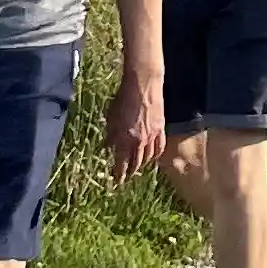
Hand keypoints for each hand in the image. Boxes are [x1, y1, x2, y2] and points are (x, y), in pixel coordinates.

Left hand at [105, 68, 164, 183]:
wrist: (143, 85)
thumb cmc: (123, 99)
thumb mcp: (111, 117)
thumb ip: (110, 135)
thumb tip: (105, 147)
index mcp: (124, 139)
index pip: (121, 164)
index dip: (119, 174)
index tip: (116, 181)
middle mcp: (139, 141)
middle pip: (135, 163)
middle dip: (130, 172)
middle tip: (126, 178)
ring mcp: (151, 136)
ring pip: (148, 157)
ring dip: (142, 165)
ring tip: (137, 168)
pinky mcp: (161, 129)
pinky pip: (159, 148)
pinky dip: (155, 155)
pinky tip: (152, 157)